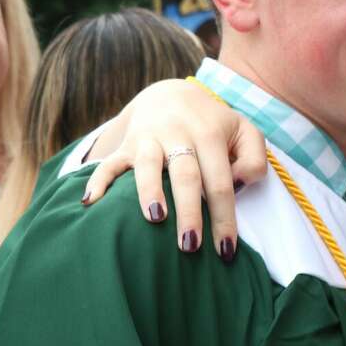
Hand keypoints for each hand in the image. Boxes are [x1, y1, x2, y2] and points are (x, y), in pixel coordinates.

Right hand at [80, 78, 266, 258]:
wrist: (172, 94)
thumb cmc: (214, 124)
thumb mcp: (244, 132)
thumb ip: (255, 157)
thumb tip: (242, 181)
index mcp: (210, 136)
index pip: (221, 182)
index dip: (224, 216)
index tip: (226, 250)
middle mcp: (179, 135)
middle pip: (185, 176)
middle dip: (189, 212)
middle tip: (190, 247)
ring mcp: (150, 138)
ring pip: (148, 165)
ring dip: (149, 191)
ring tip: (154, 219)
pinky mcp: (126, 144)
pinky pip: (109, 162)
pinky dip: (98, 180)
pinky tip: (91, 202)